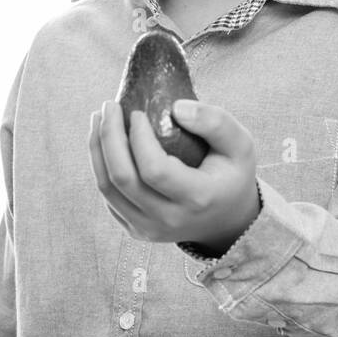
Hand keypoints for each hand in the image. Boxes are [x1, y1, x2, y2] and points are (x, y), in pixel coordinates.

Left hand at [88, 98, 259, 248]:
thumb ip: (215, 122)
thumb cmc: (233, 175)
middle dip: (108, 137)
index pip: (154, 170)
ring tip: (99, 118)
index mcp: (198, 198)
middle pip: (122, 179)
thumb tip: (175, 107)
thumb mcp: (240, 144)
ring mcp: (149, 229)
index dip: (139, 138)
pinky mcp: (137, 230)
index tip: (137, 112)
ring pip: (107, 189)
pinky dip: (102, 167)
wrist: (228, 221)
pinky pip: (109, 198)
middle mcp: (170, 219)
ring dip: (97, 150)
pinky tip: (105, 143)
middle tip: (109, 106)